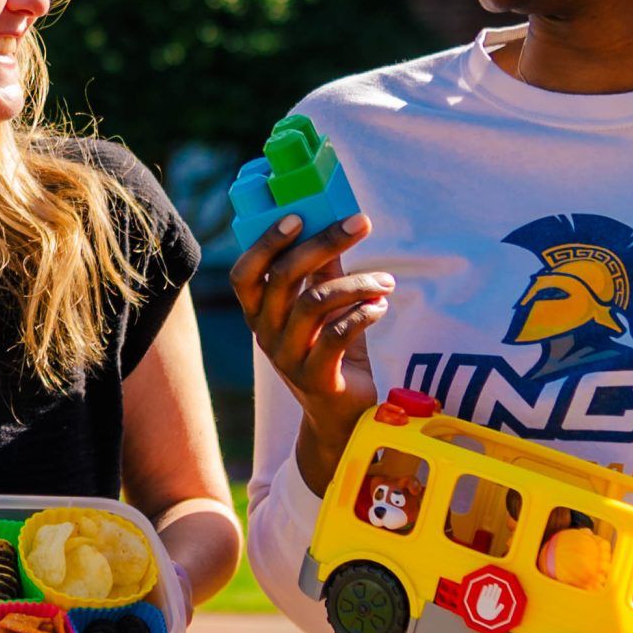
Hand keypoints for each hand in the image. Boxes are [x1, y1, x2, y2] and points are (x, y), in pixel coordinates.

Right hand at [228, 212, 391, 490]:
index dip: (266, 243)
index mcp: (260, 314)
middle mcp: (266, 335)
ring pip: (315, 304)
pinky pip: (337, 338)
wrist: (340, 416)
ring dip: (356, 284)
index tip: (298, 216)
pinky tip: (381, 308)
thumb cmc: (331, 351)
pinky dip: (363, 316)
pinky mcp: (317, 378)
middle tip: (360, 223)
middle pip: (285, 278)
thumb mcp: (324, 309)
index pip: (245, 274)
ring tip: (386, 281)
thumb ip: (322, 273)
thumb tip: (333, 225)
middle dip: (323, 243)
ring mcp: (289, 358)